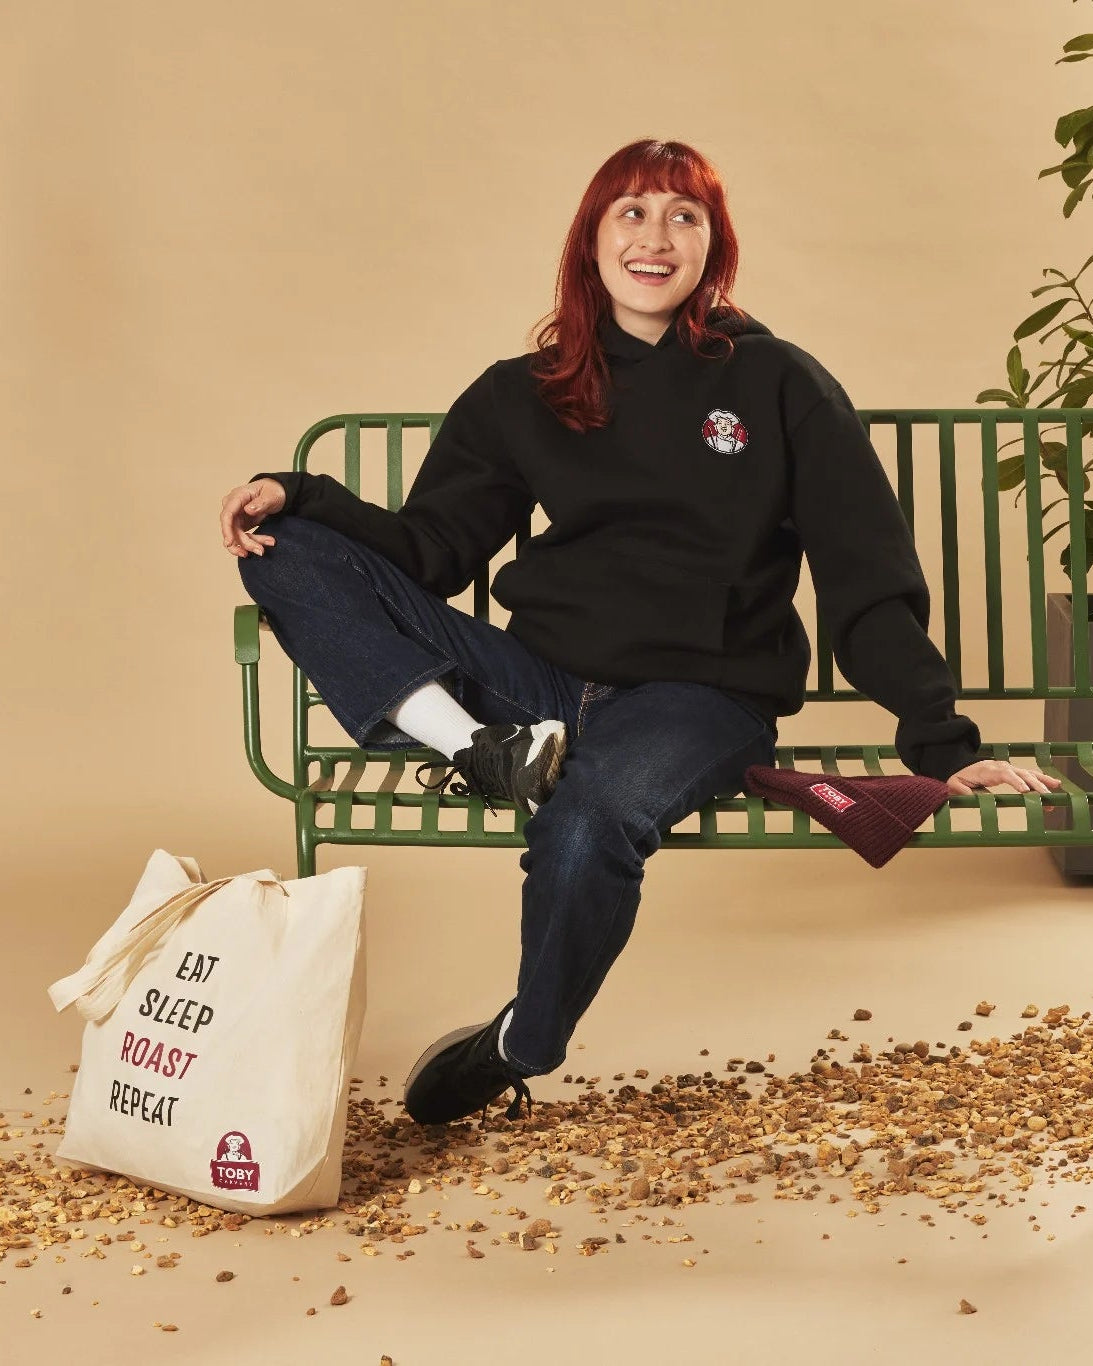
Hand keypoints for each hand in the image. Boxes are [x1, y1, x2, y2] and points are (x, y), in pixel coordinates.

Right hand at [221, 478, 286, 556]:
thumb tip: (248, 510)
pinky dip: (253, 543)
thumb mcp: (271, 495)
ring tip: (263, 550)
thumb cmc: (273, 491)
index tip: (230, 543)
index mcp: (237, 497)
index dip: (227, 530)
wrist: (276, 492)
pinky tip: (265, 544)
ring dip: (250, 545)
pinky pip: (243, 537)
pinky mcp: (240, 525)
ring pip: (237, 536)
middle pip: (231, 529)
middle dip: (245, 543)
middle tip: (260, 551)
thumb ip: (261, 503)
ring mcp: (235, 517)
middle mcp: (232, 507)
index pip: (227, 515)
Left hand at [946, 759, 1063, 796]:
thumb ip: (961, 791)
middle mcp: (1001, 767)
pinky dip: (1041, 778)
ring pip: (1028, 773)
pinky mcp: (1012, 771)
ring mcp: (1008, 768)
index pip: (1005, 774)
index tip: (1025, 791)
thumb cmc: (959, 776)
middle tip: (1046, 797)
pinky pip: (1028, 774)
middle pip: (1021, 774)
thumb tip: (968, 796)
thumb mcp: (955, 784)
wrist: (960, 765)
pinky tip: (1053, 783)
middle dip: (1035, 785)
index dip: (1016, 782)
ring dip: (1043, 781)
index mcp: (989, 770)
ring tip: (1056, 788)